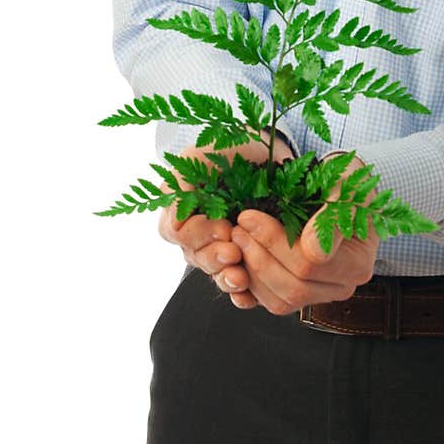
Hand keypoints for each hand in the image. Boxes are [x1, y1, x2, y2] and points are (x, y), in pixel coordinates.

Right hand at [157, 136, 293, 307]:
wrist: (272, 151)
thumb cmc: (232, 148)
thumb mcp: (201, 155)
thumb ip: (179, 180)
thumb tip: (171, 214)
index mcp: (183, 211)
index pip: (176, 234)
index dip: (196, 234)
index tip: (221, 224)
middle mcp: (201, 234)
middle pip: (196, 257)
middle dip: (213, 257)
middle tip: (233, 250)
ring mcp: (225, 247)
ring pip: (216, 273)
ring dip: (225, 277)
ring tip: (241, 276)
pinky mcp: (250, 258)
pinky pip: (240, 286)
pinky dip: (242, 294)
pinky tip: (248, 294)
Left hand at [229, 154, 377, 314]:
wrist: (341, 189)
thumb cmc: (345, 184)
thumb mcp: (345, 188)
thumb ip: (333, 217)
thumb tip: (312, 250)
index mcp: (357, 264)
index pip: (309, 264)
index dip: (274, 242)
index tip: (249, 216)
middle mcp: (341, 286)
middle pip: (293, 287)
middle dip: (258, 257)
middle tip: (237, 228)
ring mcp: (320, 294)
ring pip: (279, 301)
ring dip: (251, 271)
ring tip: (237, 238)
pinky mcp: (300, 295)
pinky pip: (272, 301)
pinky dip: (251, 284)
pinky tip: (239, 258)